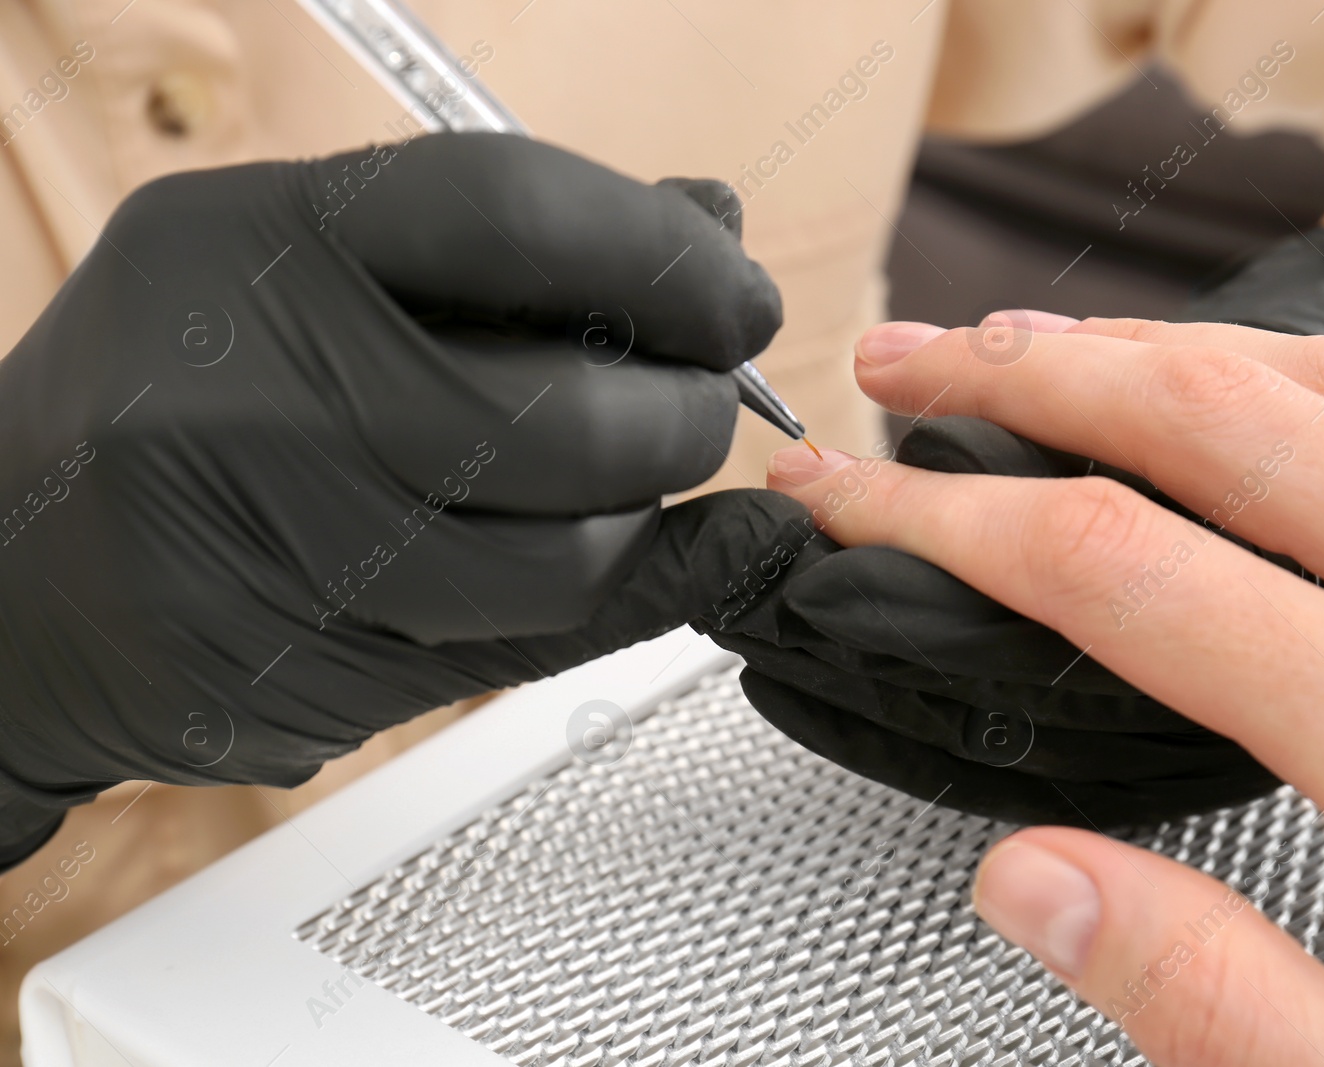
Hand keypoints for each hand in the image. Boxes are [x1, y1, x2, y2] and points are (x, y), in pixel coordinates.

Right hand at [0, 131, 789, 866]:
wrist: (14, 576)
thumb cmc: (185, 393)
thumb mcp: (307, 265)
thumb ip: (509, 250)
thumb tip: (711, 231)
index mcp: (256, 245)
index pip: (518, 214)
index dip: (668, 260)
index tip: (740, 300)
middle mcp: (250, 390)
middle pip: (560, 415)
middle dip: (684, 417)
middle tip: (706, 408)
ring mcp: (270, 550)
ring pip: (561, 560)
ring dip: (646, 526)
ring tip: (630, 489)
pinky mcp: (300, 673)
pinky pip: (525, 648)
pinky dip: (610, 601)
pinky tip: (630, 562)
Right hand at [700, 225, 1323, 830]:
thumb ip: (1223, 998)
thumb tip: (1037, 888)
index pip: (1112, 569)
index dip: (935, 514)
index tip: (842, 495)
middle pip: (1200, 417)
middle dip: (1011, 375)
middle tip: (900, 361)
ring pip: (1315, 379)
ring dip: (1141, 351)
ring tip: (1029, 352)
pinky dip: (1283, 368)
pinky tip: (1235, 382)